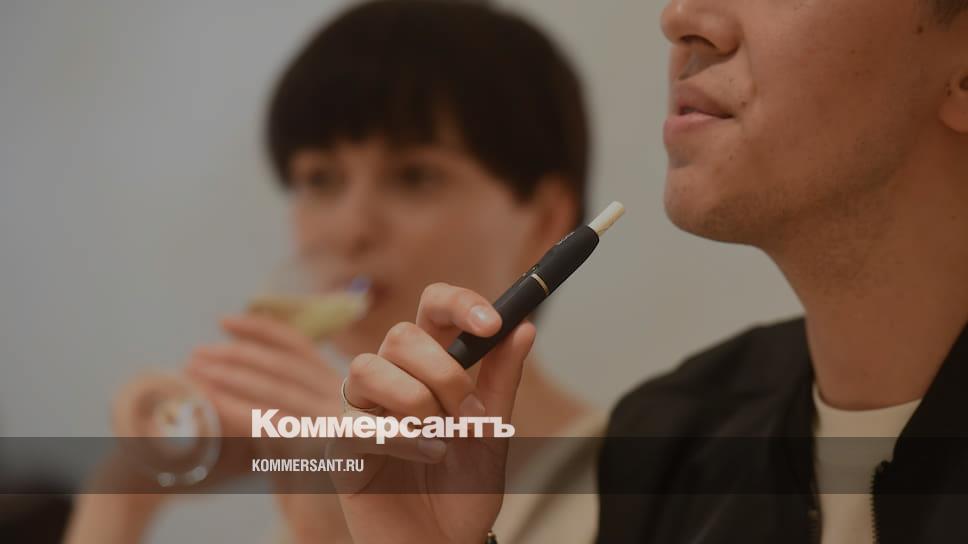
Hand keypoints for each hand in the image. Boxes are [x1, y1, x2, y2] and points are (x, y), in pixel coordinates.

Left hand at [186, 313, 351, 541]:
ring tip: (192, 370)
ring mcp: (333, 422)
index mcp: (339, 389)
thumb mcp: (294, 437)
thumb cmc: (311, 486)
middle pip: (283, 364)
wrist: (333, 528)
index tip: (225, 321)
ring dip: (230, 375)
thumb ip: (278, 408)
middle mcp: (341, 400)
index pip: (299, 347)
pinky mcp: (319, 449)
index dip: (262, 330)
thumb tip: (234, 378)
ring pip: (275, 387)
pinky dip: (233, 407)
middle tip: (196, 354)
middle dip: (235, 354)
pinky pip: (268, 420)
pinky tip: (206, 400)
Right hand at [332, 282, 536, 543]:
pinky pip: (357, 422)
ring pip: (368, 367)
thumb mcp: (494, 431)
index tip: (492, 323)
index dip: (459, 303)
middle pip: (400, 333)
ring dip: (417, 403)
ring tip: (442, 441)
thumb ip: (502, 378)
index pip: (432, 308)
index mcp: (428, 366)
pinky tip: (427, 457)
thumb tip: (524, 326)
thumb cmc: (464, 491)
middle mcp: (390, 379)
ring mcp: (361, 411)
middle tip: (468, 415)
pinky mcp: (341, 447)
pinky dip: (402, 439)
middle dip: (444, 372)